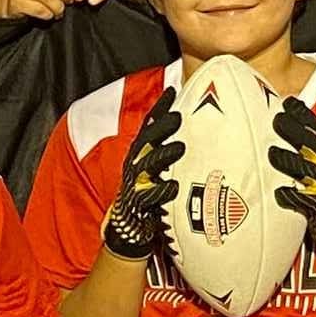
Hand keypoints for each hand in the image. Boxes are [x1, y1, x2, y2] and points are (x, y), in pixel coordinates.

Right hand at [101, 88, 184, 263]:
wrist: (128, 225)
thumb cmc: (146, 190)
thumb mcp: (152, 165)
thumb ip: (165, 146)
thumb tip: (188, 124)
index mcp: (139, 152)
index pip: (149, 124)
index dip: (160, 107)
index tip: (173, 91)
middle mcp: (135, 164)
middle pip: (147, 141)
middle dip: (162, 128)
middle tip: (178, 116)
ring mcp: (135, 183)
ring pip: (149, 166)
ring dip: (164, 155)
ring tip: (180, 147)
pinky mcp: (139, 203)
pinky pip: (149, 196)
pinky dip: (161, 191)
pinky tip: (173, 187)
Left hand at [270, 95, 315, 258]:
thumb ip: (307, 144)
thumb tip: (285, 118)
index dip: (303, 115)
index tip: (288, 102)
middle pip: (310, 143)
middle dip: (293, 130)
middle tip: (277, 120)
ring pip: (304, 169)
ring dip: (287, 159)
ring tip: (273, 152)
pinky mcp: (314, 206)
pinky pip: (299, 199)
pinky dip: (288, 195)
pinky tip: (279, 192)